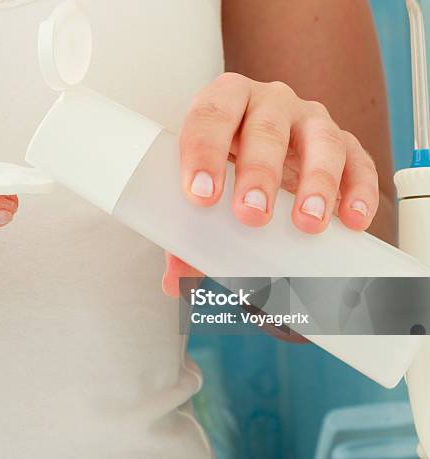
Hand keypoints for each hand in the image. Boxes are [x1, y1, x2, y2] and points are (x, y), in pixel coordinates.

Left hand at [163, 73, 378, 296]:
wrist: (262, 151)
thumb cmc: (226, 165)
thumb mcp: (203, 187)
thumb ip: (185, 229)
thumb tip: (175, 281)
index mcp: (224, 103)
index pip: (210, 116)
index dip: (205, 152)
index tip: (201, 194)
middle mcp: (268, 103)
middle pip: (266, 128)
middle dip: (259, 173)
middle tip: (252, 213)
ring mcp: (308, 120)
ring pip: (320, 139)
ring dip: (316, 181)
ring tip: (308, 220)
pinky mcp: (343, 142)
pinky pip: (358, 160)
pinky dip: (358, 190)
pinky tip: (352, 219)